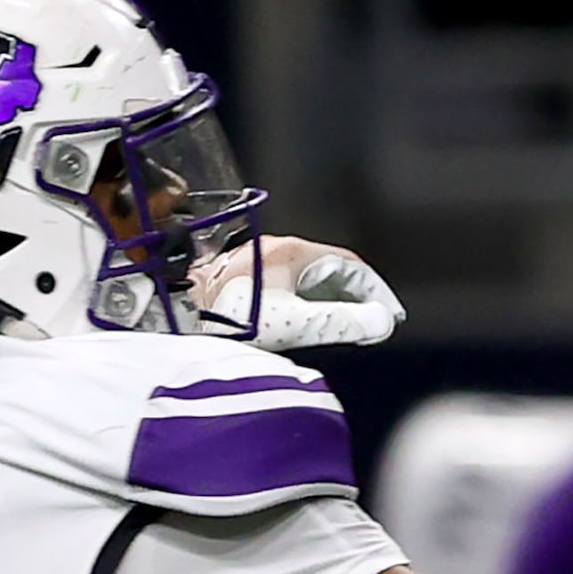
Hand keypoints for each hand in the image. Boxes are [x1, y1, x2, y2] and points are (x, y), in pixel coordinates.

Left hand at [196, 235, 405, 350]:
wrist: (182, 319)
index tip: (391, 313)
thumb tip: (381, 322)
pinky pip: (287, 284)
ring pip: (307, 276)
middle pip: (330, 268)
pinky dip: (309, 300)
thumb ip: (343, 322)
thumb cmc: (232, 320)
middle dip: (358, 294)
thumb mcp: (297, 323)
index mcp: (293, 252)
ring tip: (348, 323)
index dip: (376, 290)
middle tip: (376, 319)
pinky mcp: (242, 277)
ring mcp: (257, 261)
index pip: (351, 266)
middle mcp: (275, 250)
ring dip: (333, 298)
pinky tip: (308, 320)